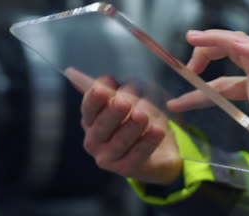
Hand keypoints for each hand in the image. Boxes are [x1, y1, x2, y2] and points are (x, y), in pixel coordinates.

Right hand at [65, 68, 182, 185]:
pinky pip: (138, 154)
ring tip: (142, 116)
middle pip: (102, 126)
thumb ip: (119, 90)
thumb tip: (106, 80)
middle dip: (113, 113)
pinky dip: (148, 142)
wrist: (159, 152)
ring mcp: (109, 158)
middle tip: (123, 103)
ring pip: (120, 141)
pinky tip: (158, 131)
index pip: (88, 109)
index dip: (94, 99)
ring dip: (132, 127)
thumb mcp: (131, 100)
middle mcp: (94, 141)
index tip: (102, 89)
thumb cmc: (139, 120)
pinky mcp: (127, 169)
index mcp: (91, 121)